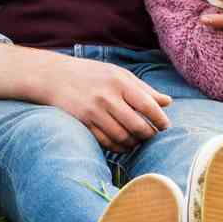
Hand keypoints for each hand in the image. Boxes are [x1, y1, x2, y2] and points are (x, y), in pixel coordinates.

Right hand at [39, 57, 172, 150]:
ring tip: (138, 140)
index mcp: (119, 82)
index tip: (165, 126)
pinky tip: (123, 144)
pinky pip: (107, 142)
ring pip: (123, 137)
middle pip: (137, 126)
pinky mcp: (83, 123)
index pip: (148, 106)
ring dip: (134, 143)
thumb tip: (168, 102)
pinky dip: (119, 147)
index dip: (161, 119)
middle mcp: (107, 97)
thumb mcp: (118, 74)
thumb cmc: (92, 74)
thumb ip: (143, 89)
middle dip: (149, 135)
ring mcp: (94, 112)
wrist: (54, 76)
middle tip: (151, 135)